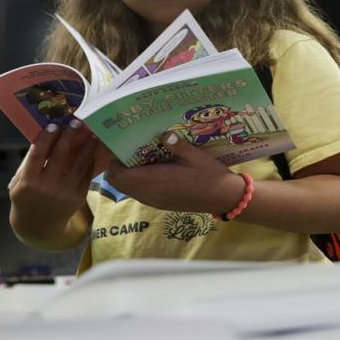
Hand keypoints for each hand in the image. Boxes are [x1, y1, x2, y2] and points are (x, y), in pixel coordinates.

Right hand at [8, 119, 114, 225]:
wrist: (38, 226)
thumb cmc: (26, 197)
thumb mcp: (19, 182)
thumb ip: (30, 163)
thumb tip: (46, 137)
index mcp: (28, 181)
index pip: (38, 154)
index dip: (46, 138)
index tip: (54, 124)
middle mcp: (46, 186)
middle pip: (60, 156)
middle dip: (69, 137)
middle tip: (76, 122)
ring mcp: (64, 192)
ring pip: (78, 165)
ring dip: (86, 148)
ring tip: (91, 134)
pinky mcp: (77, 198)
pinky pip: (85, 176)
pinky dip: (89, 162)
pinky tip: (93, 152)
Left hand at [104, 132, 246, 213]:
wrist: (225, 200)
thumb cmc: (211, 177)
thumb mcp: (197, 156)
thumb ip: (178, 145)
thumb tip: (164, 134)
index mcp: (154, 181)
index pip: (117, 176)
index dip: (113, 163)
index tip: (122, 149)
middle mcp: (150, 194)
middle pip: (119, 183)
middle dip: (120, 168)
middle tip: (131, 152)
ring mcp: (155, 201)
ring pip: (129, 190)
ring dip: (130, 176)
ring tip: (143, 159)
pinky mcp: (161, 204)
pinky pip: (140, 194)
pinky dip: (140, 183)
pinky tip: (155, 171)